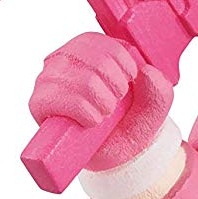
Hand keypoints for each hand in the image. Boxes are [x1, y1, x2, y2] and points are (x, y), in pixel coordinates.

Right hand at [29, 33, 172, 169]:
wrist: (117, 155)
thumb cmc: (130, 121)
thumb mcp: (155, 103)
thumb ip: (159, 86)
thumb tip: (146, 72)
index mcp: (90, 47)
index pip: (104, 43)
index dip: (124, 67)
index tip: (129, 84)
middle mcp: (65, 57)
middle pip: (95, 60)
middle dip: (116, 88)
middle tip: (115, 104)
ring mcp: (48, 78)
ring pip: (83, 80)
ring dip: (103, 103)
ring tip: (104, 114)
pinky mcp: (38, 102)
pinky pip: (60, 99)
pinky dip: (85, 112)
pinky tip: (91, 121)